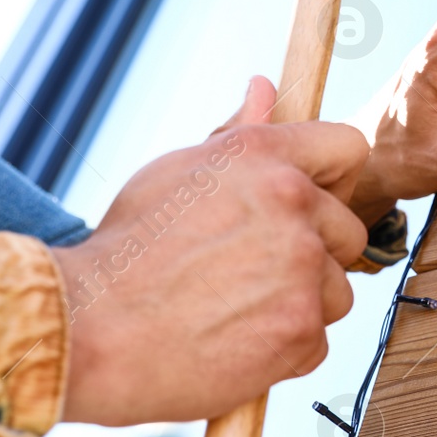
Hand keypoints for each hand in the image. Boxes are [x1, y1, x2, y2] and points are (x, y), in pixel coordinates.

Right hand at [55, 77, 368, 425]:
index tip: (311, 205)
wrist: (88, 331)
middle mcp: (292, 204)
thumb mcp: (176, 173)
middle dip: (314, 253)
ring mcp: (302, 270)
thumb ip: (237, 135)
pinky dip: (282, 350)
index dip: (333, 180)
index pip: (347, 148)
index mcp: (262, 155)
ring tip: (234, 310)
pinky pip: (316, 341)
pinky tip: (232, 342)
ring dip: (300, 305)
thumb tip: (266, 87)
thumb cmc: (125, 253)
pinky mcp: (301, 331)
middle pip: (348, 230)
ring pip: (336, 291)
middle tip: (252, 272)